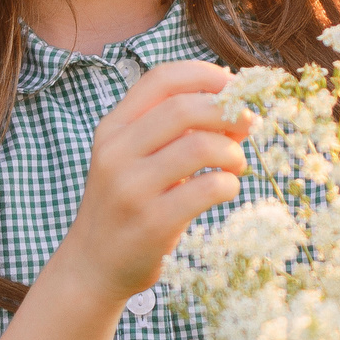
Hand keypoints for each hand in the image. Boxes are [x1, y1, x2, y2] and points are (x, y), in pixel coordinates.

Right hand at [48, 59, 253, 303]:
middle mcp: (116, 152)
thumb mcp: (134, 159)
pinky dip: (229, 184)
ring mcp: (131, 188)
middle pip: (184, 108)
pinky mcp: (151, 222)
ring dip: (232, 151)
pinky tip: (226, 189)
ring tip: (236, 164)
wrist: (93, 265)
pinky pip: (207, 189)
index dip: (204, 75)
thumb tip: (238, 109)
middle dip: (227, 111)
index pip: (161, 79)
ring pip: (200, 146)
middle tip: (247, 126)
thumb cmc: (127, 205)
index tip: (233, 86)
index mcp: (113, 128)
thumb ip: (174, 132)